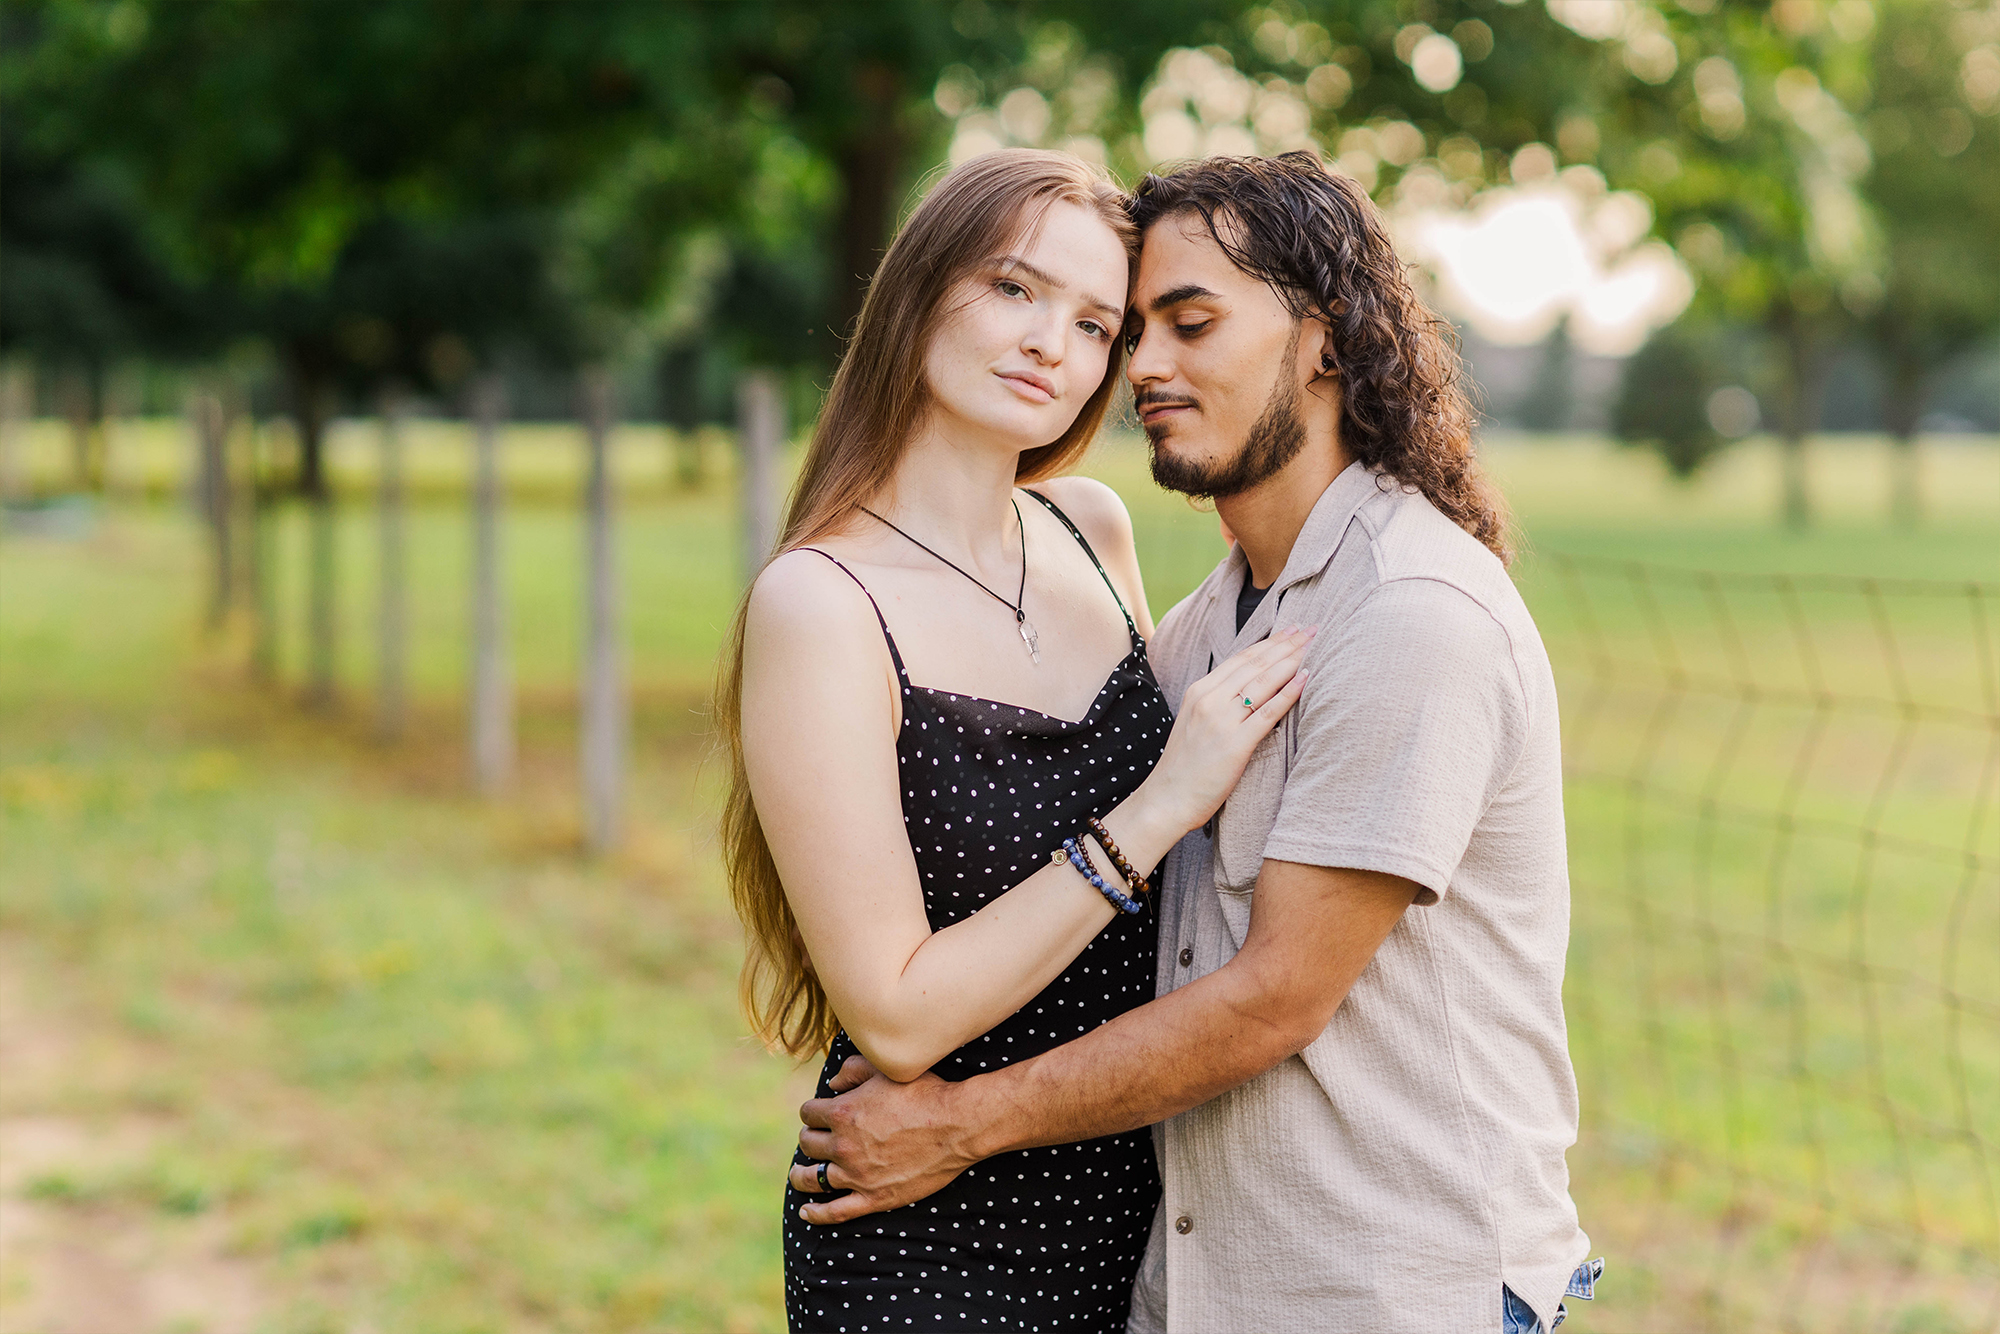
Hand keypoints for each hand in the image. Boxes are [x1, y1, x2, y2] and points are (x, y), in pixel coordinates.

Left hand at [787, 1055, 974, 1223]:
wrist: (957, 1125)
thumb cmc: (923, 1093)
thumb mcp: (884, 1070)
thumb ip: (852, 1070)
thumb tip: (832, 1085)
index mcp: (842, 1113)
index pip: (808, 1113)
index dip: (813, 1111)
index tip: (820, 1114)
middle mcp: (843, 1146)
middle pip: (808, 1144)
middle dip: (810, 1137)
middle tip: (817, 1138)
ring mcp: (857, 1175)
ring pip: (813, 1178)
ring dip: (802, 1174)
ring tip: (800, 1173)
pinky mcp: (874, 1198)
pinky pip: (836, 1211)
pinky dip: (817, 1214)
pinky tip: (806, 1212)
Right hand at [1140, 625, 1311, 835]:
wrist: (1168, 799)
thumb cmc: (1184, 767)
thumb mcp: (1195, 722)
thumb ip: (1218, 703)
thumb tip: (1249, 691)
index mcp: (1200, 691)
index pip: (1241, 659)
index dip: (1269, 642)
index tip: (1291, 630)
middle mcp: (1209, 699)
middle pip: (1255, 664)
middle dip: (1286, 644)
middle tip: (1311, 628)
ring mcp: (1222, 720)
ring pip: (1263, 682)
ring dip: (1291, 660)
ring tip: (1313, 646)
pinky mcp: (1235, 743)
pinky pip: (1267, 712)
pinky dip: (1288, 693)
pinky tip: (1305, 678)